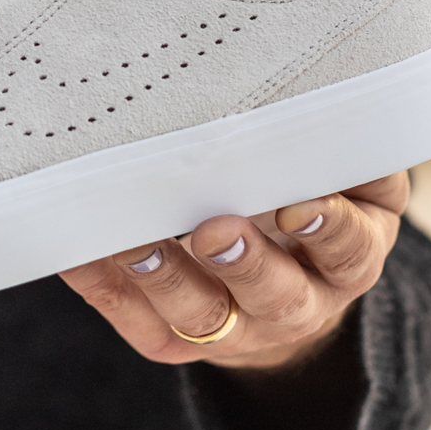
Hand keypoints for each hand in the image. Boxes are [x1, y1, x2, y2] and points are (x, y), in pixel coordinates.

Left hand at [58, 173, 409, 370]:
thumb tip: (337, 87)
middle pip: (275, 296)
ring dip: (166, 280)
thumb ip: (350, 148)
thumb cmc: (315, 202)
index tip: (298, 204)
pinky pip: (138, 320)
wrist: (286, 293)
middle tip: (213, 231)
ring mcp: (235, 331)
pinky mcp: (175, 342)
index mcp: (346, 261)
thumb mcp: (353, 181)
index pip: (348, 251)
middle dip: (243, 265)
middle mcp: (298, 306)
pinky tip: (77, 252)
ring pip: (201, 316)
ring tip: (136, 243)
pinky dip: (105, 286)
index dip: (328, 231)